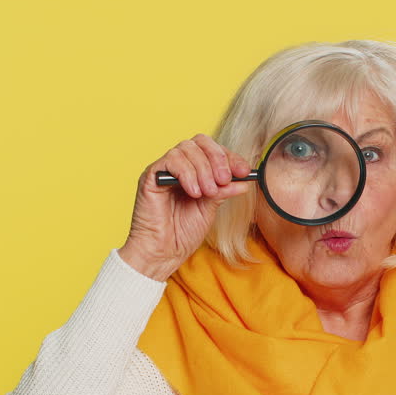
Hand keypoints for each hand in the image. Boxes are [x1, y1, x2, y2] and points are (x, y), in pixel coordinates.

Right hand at [122, 133, 252, 280]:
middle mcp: (179, 166)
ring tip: (208, 192)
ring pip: (186, 148)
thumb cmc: (182, 233)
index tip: (244, 171)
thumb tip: (244, 180)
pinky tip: (194, 192)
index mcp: (194, 172)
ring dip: (203, 169)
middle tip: (224, 179)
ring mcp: (164, 170)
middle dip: (217, 158)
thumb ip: (223, 191)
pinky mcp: (151, 176)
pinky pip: (170, 161)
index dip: (230, 158)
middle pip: (200, 142)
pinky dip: (187, 173)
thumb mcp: (210, 209)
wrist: (163, 252)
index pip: (213, 151)